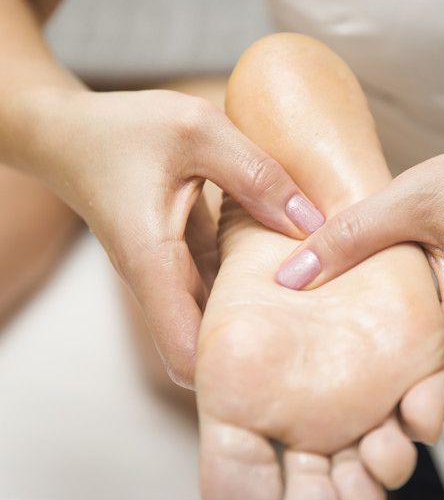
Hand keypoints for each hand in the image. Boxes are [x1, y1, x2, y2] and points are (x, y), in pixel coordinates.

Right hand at [42, 87, 323, 386]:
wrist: (70, 133)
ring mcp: (168, 277)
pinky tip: (292, 262)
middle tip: (315, 341)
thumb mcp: (199, 131)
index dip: (229, 371)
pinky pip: (219, 286)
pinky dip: (250, 281)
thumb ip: (257, 174)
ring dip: (257, 316)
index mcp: (153, 262)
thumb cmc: (123, 128)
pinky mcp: (178, 263)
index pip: (184, 354)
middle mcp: (158, 283)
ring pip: (216, 319)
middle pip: (207, 349)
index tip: (277, 364)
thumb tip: (312, 223)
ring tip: (317, 309)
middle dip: (256, 350)